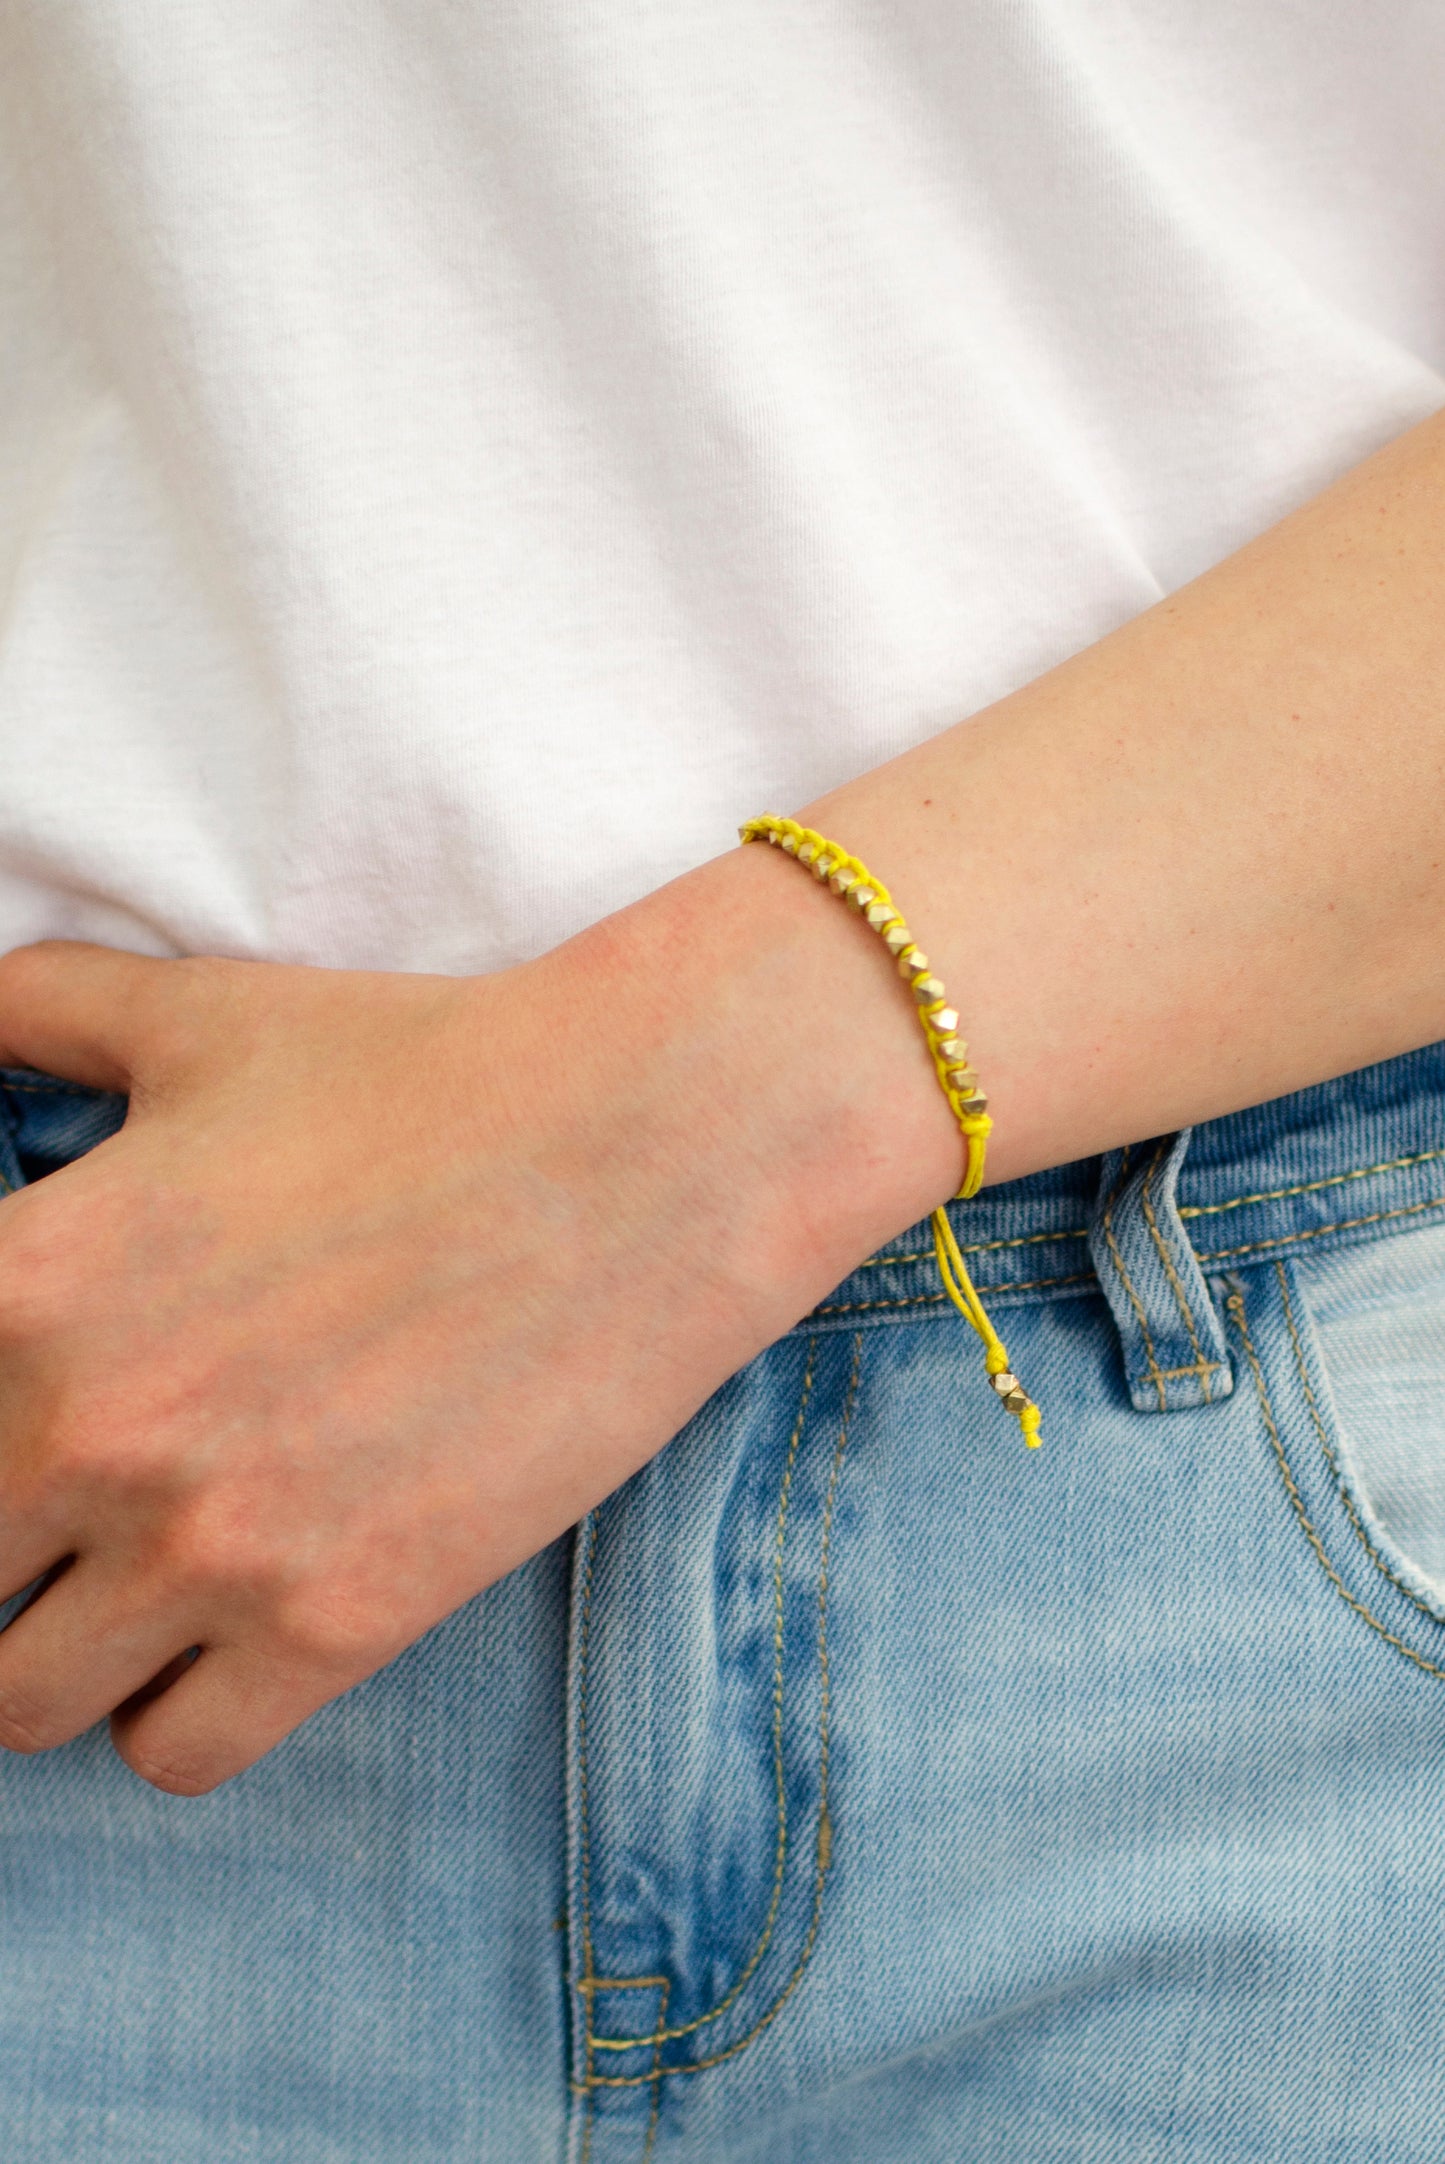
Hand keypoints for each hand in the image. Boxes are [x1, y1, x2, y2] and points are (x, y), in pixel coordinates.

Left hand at [0, 865, 950, 1792]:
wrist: (640, 1147)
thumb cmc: (423, 1066)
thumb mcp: (204, 1017)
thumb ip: (43, 1010)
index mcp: (22, 1283)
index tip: (25, 1447)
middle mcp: (86, 1432)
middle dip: (4, 1550)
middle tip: (79, 1508)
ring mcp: (209, 1547)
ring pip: (23, 1699)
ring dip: (70, 1644)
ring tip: (149, 1575)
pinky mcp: (335, 1626)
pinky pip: (172, 1755)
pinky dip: (182, 1707)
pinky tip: (241, 1622)